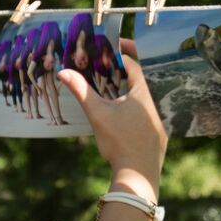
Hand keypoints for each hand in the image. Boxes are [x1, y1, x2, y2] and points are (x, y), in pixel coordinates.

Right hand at [57, 46, 165, 196]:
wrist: (138, 176)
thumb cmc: (119, 142)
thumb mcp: (98, 114)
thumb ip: (82, 91)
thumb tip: (63, 72)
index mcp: (142, 94)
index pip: (134, 65)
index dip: (123, 53)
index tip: (114, 45)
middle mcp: (153, 105)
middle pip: (139, 81)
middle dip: (124, 73)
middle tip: (109, 66)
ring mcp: (157, 122)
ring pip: (143, 100)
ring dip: (128, 93)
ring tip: (111, 90)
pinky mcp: (157, 137)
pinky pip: (146, 117)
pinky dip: (134, 112)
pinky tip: (122, 119)